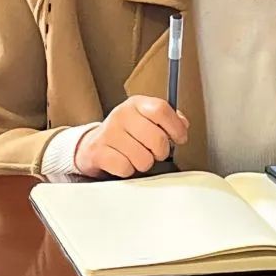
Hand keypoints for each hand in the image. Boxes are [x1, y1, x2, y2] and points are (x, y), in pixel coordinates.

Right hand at [74, 96, 188, 177]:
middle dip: (161, 152)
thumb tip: (183, 124)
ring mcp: (108, 133)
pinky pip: (126, 168)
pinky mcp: (99, 152)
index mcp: (136, 104)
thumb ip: (166, 120)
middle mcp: (121, 115)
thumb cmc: (125, 133)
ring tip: (137, 157)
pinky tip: (124, 162)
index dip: (176, 127)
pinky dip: (128, 170)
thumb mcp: (145, 119)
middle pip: (156, 138)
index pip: (161, 109)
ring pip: (143, 158)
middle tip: (156, 153)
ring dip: (144, 163)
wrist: (93, 145)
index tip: (180, 138)